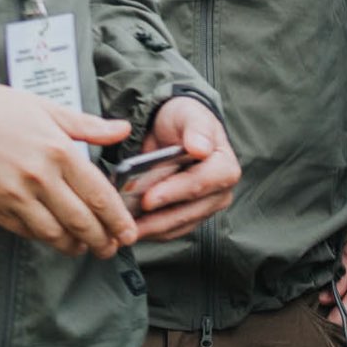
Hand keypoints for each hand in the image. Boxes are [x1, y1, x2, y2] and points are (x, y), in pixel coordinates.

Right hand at [0, 82, 134, 258]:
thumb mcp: (46, 109)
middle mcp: (40, 179)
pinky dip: (45, 238)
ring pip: (54, 234)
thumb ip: (87, 126)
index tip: (128, 232)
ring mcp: (15, 197)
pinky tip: (54, 237)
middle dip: (102, 240)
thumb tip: (122, 130)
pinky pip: (26, 233)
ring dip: (74, 246)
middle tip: (111, 248)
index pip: (98, 195)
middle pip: (81, 222)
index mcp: (58, 151)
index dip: (117, 219)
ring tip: (85, 247)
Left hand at [125, 96, 239, 241]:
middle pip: (187, 212)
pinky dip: (148, 230)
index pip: (200, 184)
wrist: (174, 131)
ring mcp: (205, 209)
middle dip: (156, 218)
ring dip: (149, 229)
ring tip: (122, 228)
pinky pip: (168, 232)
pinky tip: (128, 227)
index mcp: (225, 167)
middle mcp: (220, 193)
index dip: (174, 193)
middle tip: (127, 221)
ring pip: (176, 227)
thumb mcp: (189, 115)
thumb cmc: (184, 120)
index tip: (147, 198)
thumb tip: (200, 148)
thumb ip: (197, 128)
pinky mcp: (189, 219)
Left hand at [320, 229, 346, 333]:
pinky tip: (341, 312)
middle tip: (319, 310)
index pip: (339, 323)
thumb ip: (337, 277)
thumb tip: (323, 299)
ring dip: (339, 327)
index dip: (322, 319)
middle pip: (345, 335)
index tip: (314, 310)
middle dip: (330, 326)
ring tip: (330, 310)